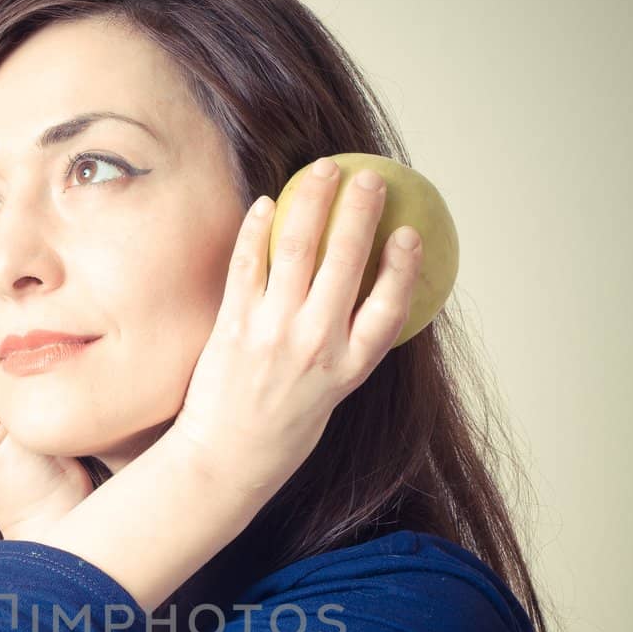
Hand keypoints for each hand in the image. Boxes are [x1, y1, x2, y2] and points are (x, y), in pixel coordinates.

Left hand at [172, 162, 422, 499]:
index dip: (403, 266)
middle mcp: (316, 346)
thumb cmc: (281, 431)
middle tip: (369, 178)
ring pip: (298, 250)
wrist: (224, 460)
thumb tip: (362, 303)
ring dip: (313, 202)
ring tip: (323, 171)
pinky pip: (248, 264)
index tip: (408, 233)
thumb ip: (347, 351)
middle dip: (360, 211)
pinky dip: (257, 228)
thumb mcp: (331, 397)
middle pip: (346, 262)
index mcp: (349, 368)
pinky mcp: (234, 326)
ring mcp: (274, 333)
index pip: (389, 307)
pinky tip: (265, 202)